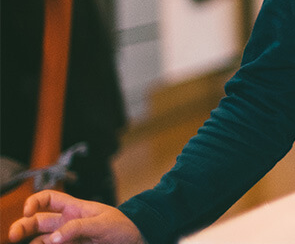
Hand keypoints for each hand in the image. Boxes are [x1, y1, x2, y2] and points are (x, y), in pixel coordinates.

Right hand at [7, 190, 142, 243]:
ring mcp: (68, 238)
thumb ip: (78, 228)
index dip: (34, 201)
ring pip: (41, 240)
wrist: (138, 240)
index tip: (28, 211)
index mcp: (74, 208)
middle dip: (21, 226)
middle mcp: (66, 223)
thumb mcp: (103, 223)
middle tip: (13, 235)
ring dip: (31, 243)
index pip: (48, 198)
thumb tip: (54, 238)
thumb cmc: (124, 226)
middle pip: (37, 222)